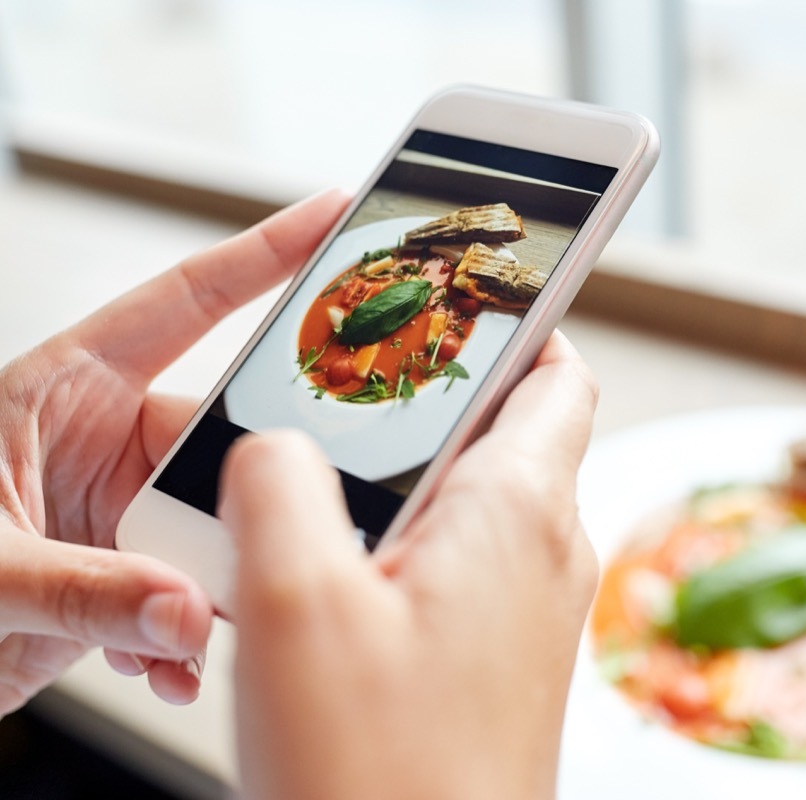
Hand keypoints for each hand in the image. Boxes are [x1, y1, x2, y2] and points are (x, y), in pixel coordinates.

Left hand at [0, 190, 349, 713]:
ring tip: (190, 633)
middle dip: (246, 497)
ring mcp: (117, 508)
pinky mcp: (124, 574)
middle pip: (220, 441)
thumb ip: (84, 589)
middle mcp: (102, 441)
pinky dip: (188, 638)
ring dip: (216, 587)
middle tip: (267, 539)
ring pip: (216, 527)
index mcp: (64, 389)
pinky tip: (167, 666)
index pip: (183, 304)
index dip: (263, 254)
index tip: (332, 216)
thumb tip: (185, 610)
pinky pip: (191, 593)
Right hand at [221, 332, 598, 799]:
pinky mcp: (506, 658)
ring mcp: (534, 610)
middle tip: (356, 390)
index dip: (520, 322)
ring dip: (415, 480)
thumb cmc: (381, 774)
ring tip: (330, 488)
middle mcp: (548, 553)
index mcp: (518, 511)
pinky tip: (344, 579)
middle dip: (438, 398)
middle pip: (513, 430)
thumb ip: (283, 486)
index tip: (469, 293)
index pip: (556, 375)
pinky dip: (415, 544)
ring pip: (484, 500)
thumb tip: (282, 445)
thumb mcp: (295, 605)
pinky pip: (471, 565)